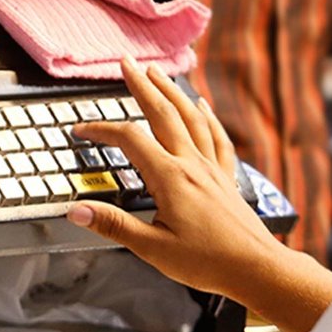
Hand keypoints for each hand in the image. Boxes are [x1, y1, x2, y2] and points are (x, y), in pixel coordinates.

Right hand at [67, 57, 286, 299]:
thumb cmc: (207, 262)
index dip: (101, 130)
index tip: (81, 130)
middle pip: (163, 113)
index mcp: (170, 178)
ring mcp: (211, 168)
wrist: (255, 268)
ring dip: (172, 91)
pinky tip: (202, 106)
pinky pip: (216, 137)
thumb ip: (113, 225)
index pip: (129, 140)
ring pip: (191, 117)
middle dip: (142, 85)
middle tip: (127, 63)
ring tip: (158, 73)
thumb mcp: (151, 248)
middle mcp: (192, 164)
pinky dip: (207, 117)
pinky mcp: (225, 178)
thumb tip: (76, 211)